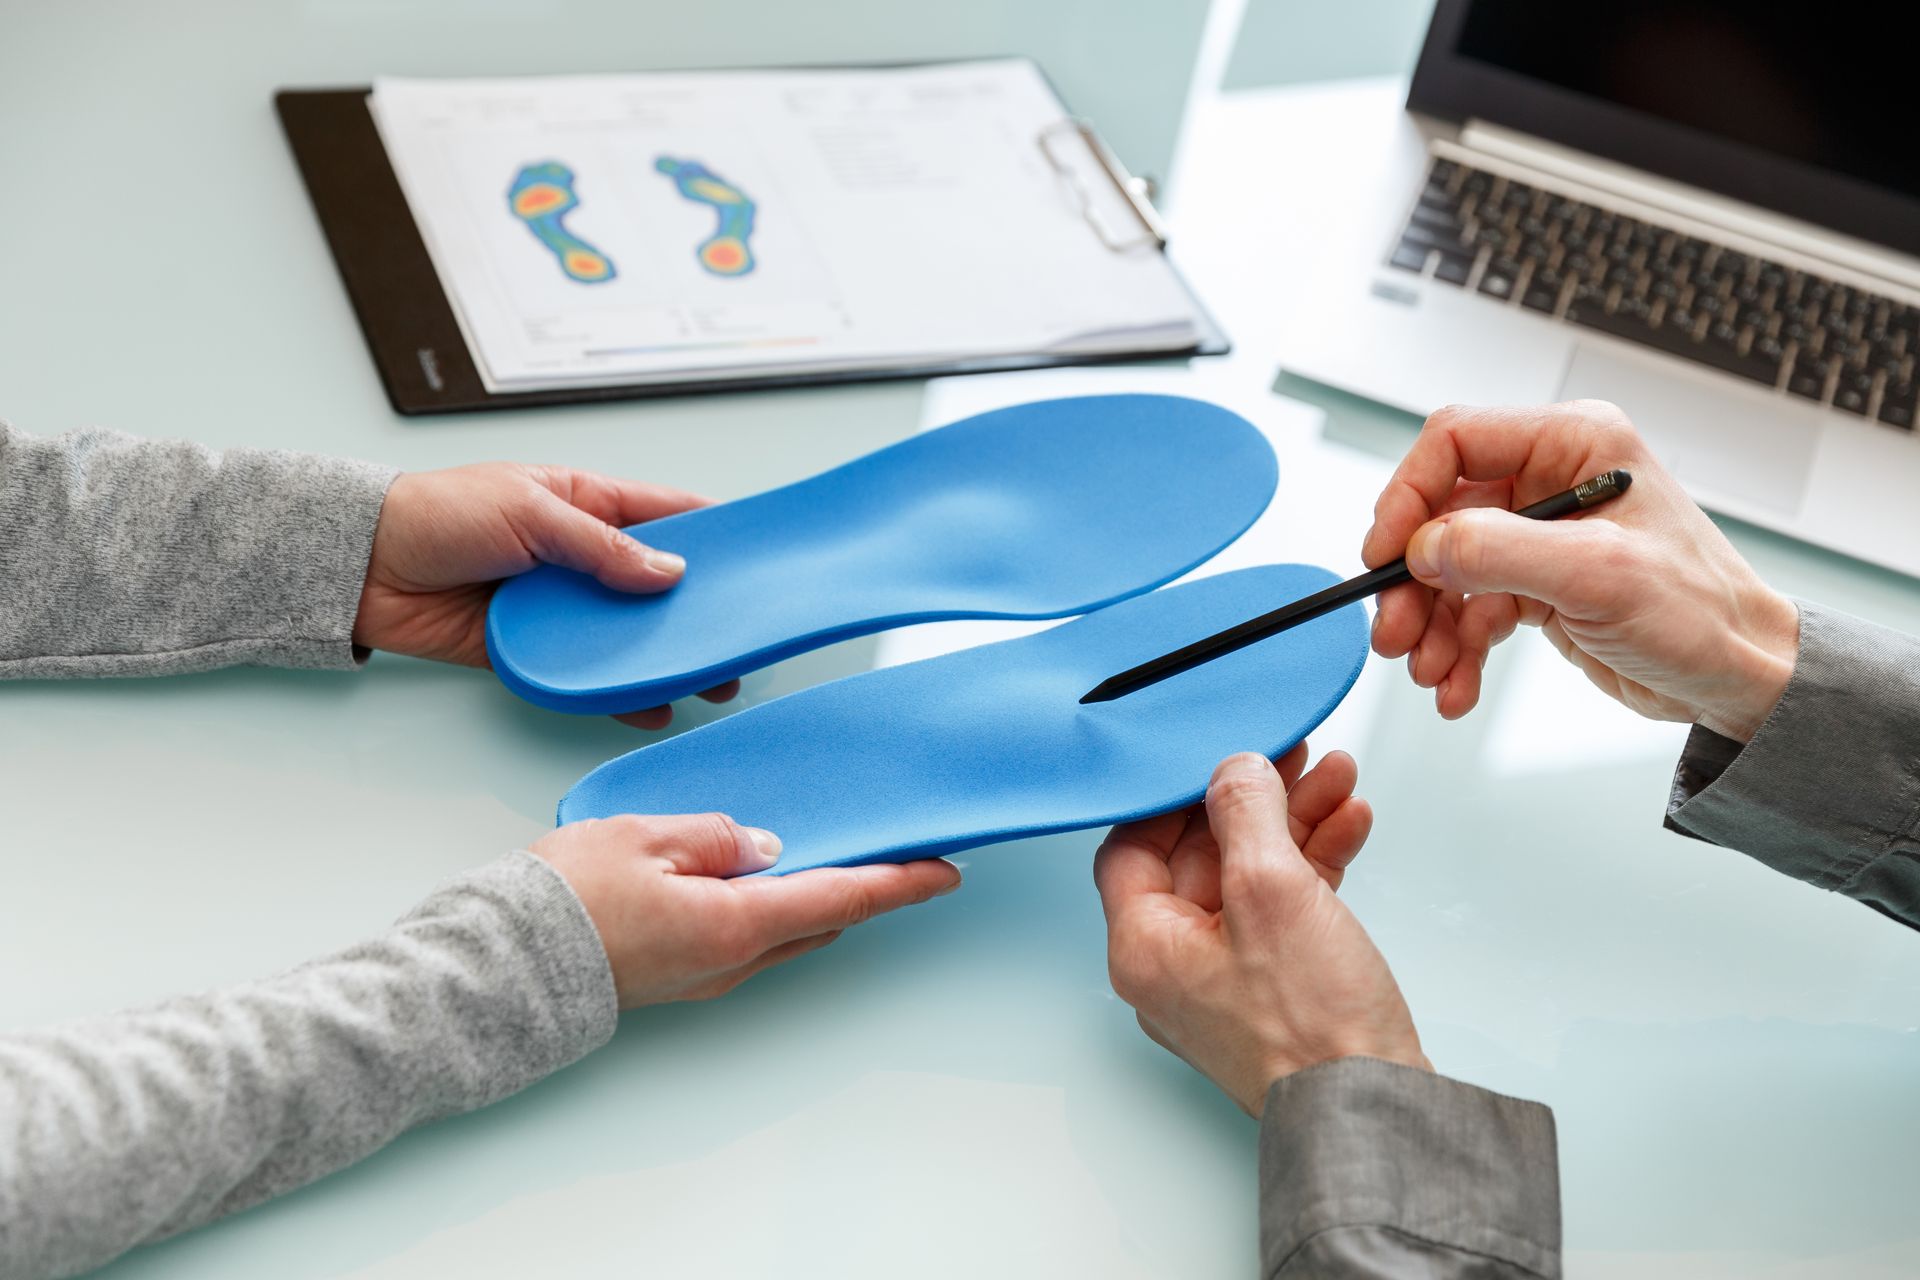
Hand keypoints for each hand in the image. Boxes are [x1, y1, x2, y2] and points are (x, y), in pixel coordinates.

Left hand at [354, 462, 738, 728]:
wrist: (364, 567)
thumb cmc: (437, 514)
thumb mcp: (530, 513)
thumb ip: (602, 546)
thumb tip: (668, 572)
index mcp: (585, 502)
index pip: (665, 516)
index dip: (711, 535)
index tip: (753, 559)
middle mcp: (580, 555)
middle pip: (656, 586)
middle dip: (698, 613)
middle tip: (739, 640)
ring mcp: (559, 607)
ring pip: (626, 635)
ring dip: (664, 659)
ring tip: (710, 682)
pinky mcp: (533, 651)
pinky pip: (586, 675)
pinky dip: (618, 694)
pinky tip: (651, 707)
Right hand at [532, 813, 960, 1006]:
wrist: (499, 966)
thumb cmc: (563, 899)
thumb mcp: (645, 836)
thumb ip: (715, 835)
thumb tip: (760, 842)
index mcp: (737, 923)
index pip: (844, 897)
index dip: (899, 883)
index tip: (945, 869)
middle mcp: (733, 961)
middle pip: (822, 918)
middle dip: (864, 888)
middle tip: (894, 852)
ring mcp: (706, 975)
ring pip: (785, 932)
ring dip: (817, 898)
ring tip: (834, 855)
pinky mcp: (679, 976)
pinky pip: (746, 939)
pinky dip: (772, 908)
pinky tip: (759, 877)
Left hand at [1095, 747, 1424, 1117]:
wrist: (1374, 1109)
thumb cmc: (1311, 1029)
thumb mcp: (1271, 889)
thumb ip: (1246, 812)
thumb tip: (1234, 769)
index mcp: (1145, 947)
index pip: (1133, 847)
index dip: (1175, 794)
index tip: (1216, 755)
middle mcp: (1176, 966)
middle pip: (1201, 854)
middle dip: (1254, 799)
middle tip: (1291, 754)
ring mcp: (1229, 979)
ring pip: (1252, 875)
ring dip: (1295, 821)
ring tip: (1336, 777)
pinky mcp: (1280, 988)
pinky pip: (1286, 907)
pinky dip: (1315, 862)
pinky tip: (1348, 824)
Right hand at [1363, 400, 1798, 740]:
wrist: (1738, 678)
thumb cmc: (1702, 613)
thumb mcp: (1597, 574)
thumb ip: (1501, 550)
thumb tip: (1423, 547)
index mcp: (1574, 443)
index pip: (1455, 441)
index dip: (1408, 495)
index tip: (1384, 554)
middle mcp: (1552, 479)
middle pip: (1439, 515)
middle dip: (1413, 582)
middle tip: (1395, 634)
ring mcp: (1542, 533)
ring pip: (1447, 569)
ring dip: (1429, 626)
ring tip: (1431, 674)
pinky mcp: (1536, 583)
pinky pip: (1469, 609)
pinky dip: (1455, 650)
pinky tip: (1456, 686)